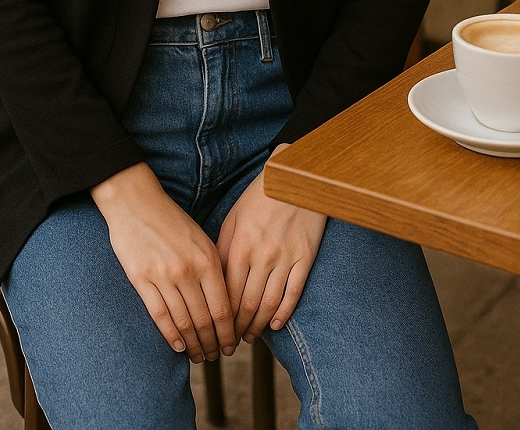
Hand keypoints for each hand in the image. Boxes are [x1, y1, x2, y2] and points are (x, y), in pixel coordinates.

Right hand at [90, 162, 235, 363]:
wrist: (136, 202)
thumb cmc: (171, 219)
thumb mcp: (200, 239)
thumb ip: (212, 268)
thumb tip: (224, 304)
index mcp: (207, 259)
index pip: (223, 308)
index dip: (227, 333)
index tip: (231, 346)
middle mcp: (188, 270)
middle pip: (205, 320)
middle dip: (212, 344)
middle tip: (216, 356)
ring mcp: (164, 276)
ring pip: (183, 322)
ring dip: (193, 345)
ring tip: (199, 356)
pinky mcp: (141, 279)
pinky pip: (160, 315)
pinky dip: (170, 335)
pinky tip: (177, 347)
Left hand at [216, 147, 326, 341]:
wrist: (295, 179)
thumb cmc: (259, 197)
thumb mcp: (234, 218)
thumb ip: (223, 250)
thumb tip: (214, 281)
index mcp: (240, 246)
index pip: (228, 293)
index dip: (222, 317)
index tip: (217, 329)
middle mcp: (261, 256)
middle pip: (247, 304)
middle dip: (238, 327)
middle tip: (232, 341)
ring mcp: (285, 259)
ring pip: (269, 304)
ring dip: (258, 325)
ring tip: (251, 336)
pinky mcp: (305, 258)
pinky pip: (293, 294)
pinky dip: (283, 313)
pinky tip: (275, 324)